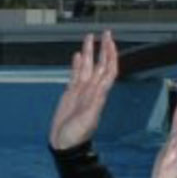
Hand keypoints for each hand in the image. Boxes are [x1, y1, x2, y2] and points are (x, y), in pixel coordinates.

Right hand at [49, 31, 117, 150]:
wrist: (65, 144)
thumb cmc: (76, 135)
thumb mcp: (87, 120)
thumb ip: (94, 104)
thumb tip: (101, 88)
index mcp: (98, 94)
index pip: (108, 70)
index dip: (111, 56)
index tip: (111, 42)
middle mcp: (92, 90)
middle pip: (99, 64)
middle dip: (103, 48)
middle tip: (105, 33)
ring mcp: (81, 91)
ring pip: (87, 66)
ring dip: (89, 52)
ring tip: (89, 37)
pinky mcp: (70, 94)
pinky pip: (75, 75)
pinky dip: (77, 64)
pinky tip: (77, 56)